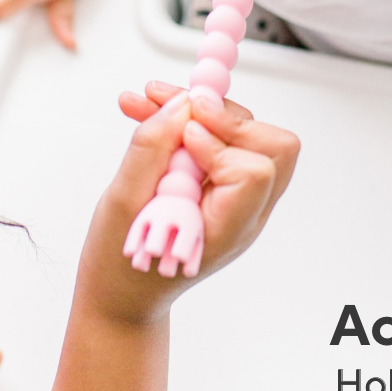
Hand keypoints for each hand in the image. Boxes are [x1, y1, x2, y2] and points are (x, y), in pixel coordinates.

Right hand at [74, 83, 299, 326]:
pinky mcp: (222, 180)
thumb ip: (153, 150)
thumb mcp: (123, 204)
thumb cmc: (122, 264)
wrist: (123, 289)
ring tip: (146, 101)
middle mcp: (245, 211)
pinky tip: (146, 110)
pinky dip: (188, 120)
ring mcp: (238, 196)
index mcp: (228, 229)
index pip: (256, 171)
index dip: (222, 142)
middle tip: (169, 102)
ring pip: (246, 131)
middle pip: (269, 144)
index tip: (183, 136)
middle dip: (218, 114)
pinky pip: (221, 137)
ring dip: (197, 111)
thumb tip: (182, 104)